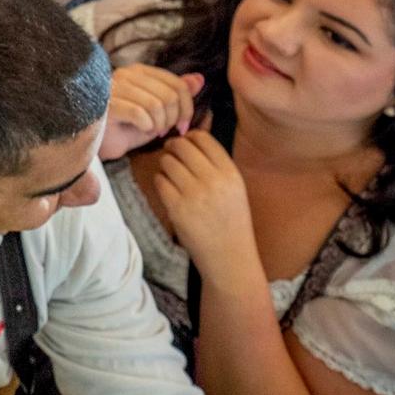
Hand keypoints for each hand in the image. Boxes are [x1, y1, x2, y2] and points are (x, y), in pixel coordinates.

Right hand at [101, 63, 202, 157]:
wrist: (100, 145)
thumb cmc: (127, 128)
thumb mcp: (158, 112)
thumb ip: (177, 94)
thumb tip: (199, 79)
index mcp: (140, 71)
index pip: (177, 84)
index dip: (187, 108)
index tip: (182, 126)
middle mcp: (127, 74)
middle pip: (169, 95)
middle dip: (172, 119)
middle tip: (163, 131)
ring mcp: (115, 87)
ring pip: (156, 105)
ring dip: (158, 125)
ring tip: (151, 130)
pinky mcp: (107, 103)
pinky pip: (140, 114)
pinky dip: (145, 127)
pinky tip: (140, 130)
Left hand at [147, 131, 258, 285]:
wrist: (229, 257)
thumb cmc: (232, 222)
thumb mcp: (235, 188)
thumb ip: (217, 165)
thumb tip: (191, 140)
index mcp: (231, 173)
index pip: (204, 139)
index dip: (190, 137)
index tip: (185, 143)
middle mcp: (213, 180)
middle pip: (182, 146)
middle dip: (173, 147)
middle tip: (172, 154)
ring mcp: (194, 194)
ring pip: (168, 162)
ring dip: (165, 164)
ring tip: (171, 174)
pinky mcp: (177, 208)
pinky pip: (160, 181)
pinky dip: (160, 181)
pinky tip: (168, 188)